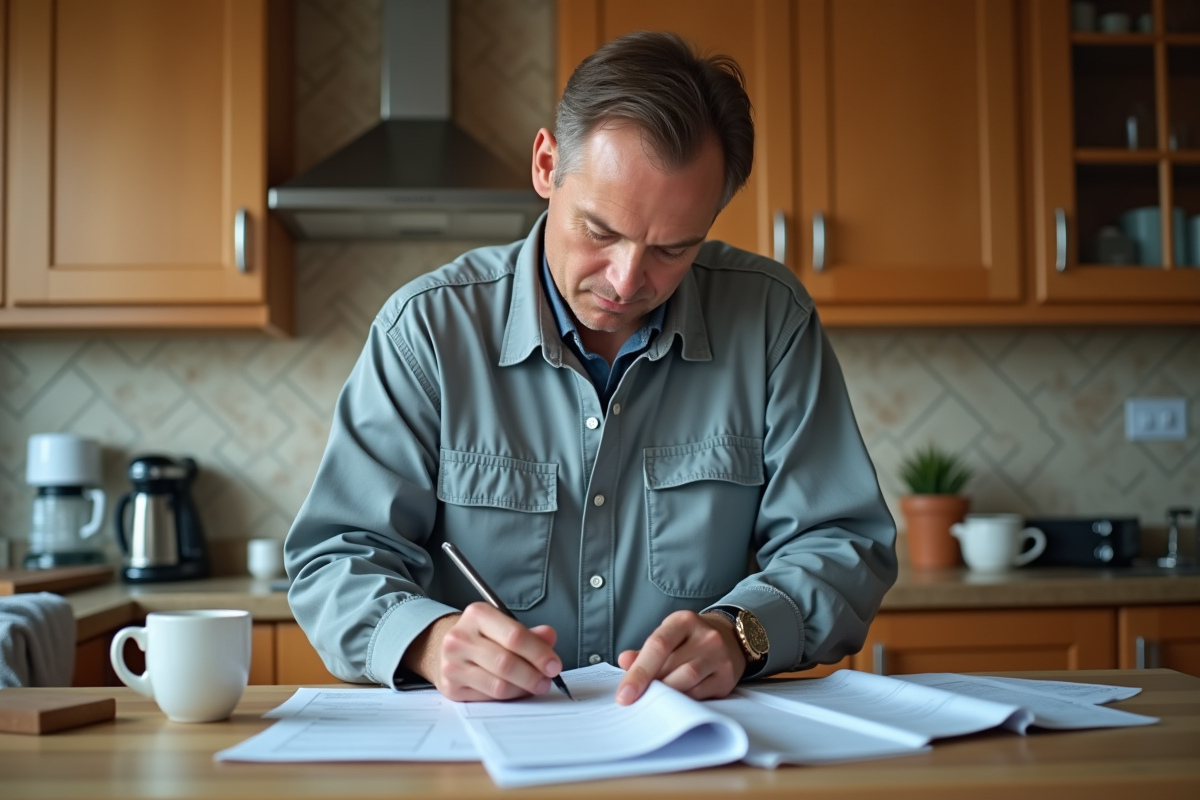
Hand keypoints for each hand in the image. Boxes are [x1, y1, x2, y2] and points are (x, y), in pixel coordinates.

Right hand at [402, 602, 562, 701]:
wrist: (444, 646)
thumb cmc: (481, 635)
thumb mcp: (504, 625)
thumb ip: (529, 633)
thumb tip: (549, 637)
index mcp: (477, 615)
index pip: (514, 636)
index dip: (539, 653)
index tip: (554, 664)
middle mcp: (460, 638)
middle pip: (506, 663)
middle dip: (533, 675)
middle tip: (547, 680)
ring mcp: (452, 664)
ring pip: (498, 685)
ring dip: (523, 689)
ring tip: (535, 685)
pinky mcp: (451, 687)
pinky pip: (488, 697)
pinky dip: (508, 696)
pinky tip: (515, 690)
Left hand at [615, 610, 745, 704]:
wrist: (730, 638)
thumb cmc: (690, 639)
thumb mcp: (667, 635)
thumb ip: (645, 651)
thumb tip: (624, 662)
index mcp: (684, 621)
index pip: (658, 645)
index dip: (638, 671)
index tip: (624, 694)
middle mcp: (705, 636)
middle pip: (671, 665)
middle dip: (649, 686)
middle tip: (634, 701)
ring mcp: (719, 657)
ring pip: (686, 680)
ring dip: (665, 694)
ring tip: (652, 700)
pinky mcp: (726, 678)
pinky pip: (700, 694)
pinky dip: (682, 701)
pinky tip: (673, 703)